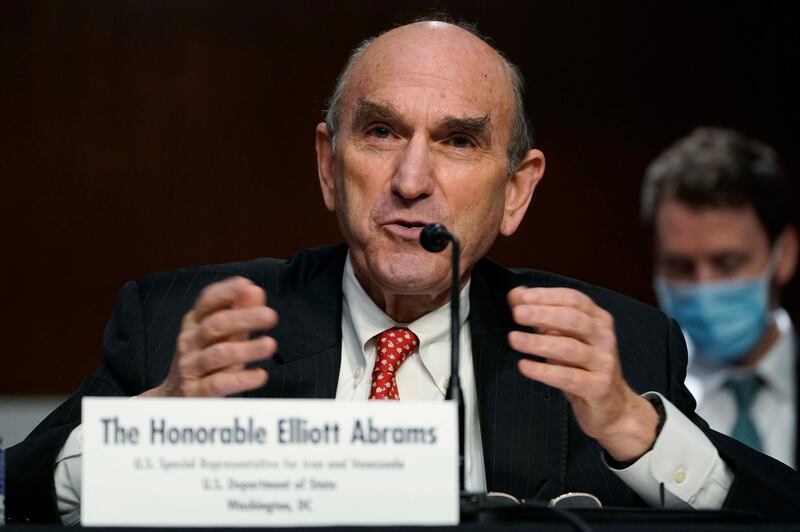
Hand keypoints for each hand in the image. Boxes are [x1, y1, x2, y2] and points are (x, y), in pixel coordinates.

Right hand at [141, 276, 278, 396]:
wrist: (174, 398)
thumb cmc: (205, 360)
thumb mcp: (221, 336)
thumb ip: (239, 313)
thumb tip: (255, 290)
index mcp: (194, 323)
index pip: (207, 302)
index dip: (225, 292)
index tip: (245, 284)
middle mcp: (189, 342)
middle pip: (214, 326)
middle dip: (243, 318)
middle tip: (271, 316)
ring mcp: (190, 367)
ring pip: (218, 355)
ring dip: (246, 349)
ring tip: (270, 345)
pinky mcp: (195, 393)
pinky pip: (218, 384)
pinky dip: (241, 379)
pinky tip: (261, 375)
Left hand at [507, 286, 658, 461]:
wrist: (613, 407)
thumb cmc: (583, 367)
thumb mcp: (564, 338)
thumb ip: (541, 316)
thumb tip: (516, 295)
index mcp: (597, 319)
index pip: (574, 299)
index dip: (547, 296)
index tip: (522, 297)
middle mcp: (604, 337)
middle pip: (573, 319)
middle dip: (543, 314)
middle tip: (518, 314)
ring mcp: (603, 362)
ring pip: (569, 348)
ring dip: (538, 342)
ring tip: (514, 339)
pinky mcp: (598, 387)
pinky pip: (568, 377)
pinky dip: (544, 371)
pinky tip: (525, 366)